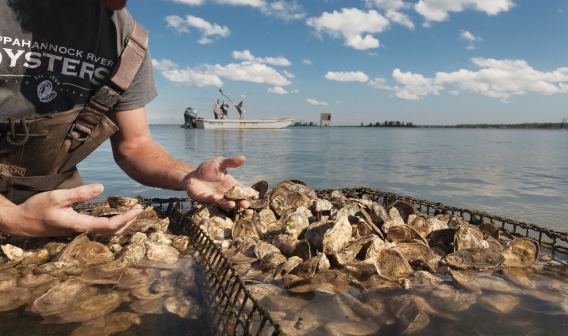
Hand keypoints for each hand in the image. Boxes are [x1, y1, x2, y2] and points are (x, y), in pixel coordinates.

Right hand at [0, 184, 142, 236]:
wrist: (20, 222)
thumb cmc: (37, 208)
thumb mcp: (57, 197)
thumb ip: (80, 193)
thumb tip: (102, 188)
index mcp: (79, 224)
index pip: (109, 225)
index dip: (125, 218)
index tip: (136, 209)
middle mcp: (81, 230)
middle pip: (112, 231)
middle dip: (128, 221)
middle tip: (140, 209)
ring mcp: (79, 230)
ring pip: (106, 231)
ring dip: (121, 222)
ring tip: (132, 212)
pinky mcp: (76, 228)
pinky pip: (98, 228)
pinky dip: (111, 222)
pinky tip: (113, 212)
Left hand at [183, 155, 250, 208]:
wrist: (192, 175)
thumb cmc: (207, 169)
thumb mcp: (220, 163)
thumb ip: (231, 162)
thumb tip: (243, 158)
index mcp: (231, 184)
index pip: (242, 190)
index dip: (249, 193)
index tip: (256, 195)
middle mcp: (225, 193)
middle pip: (236, 199)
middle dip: (241, 203)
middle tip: (246, 204)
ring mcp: (216, 197)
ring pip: (224, 203)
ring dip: (229, 204)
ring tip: (233, 204)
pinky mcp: (205, 198)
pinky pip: (210, 199)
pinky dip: (213, 199)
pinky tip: (216, 197)